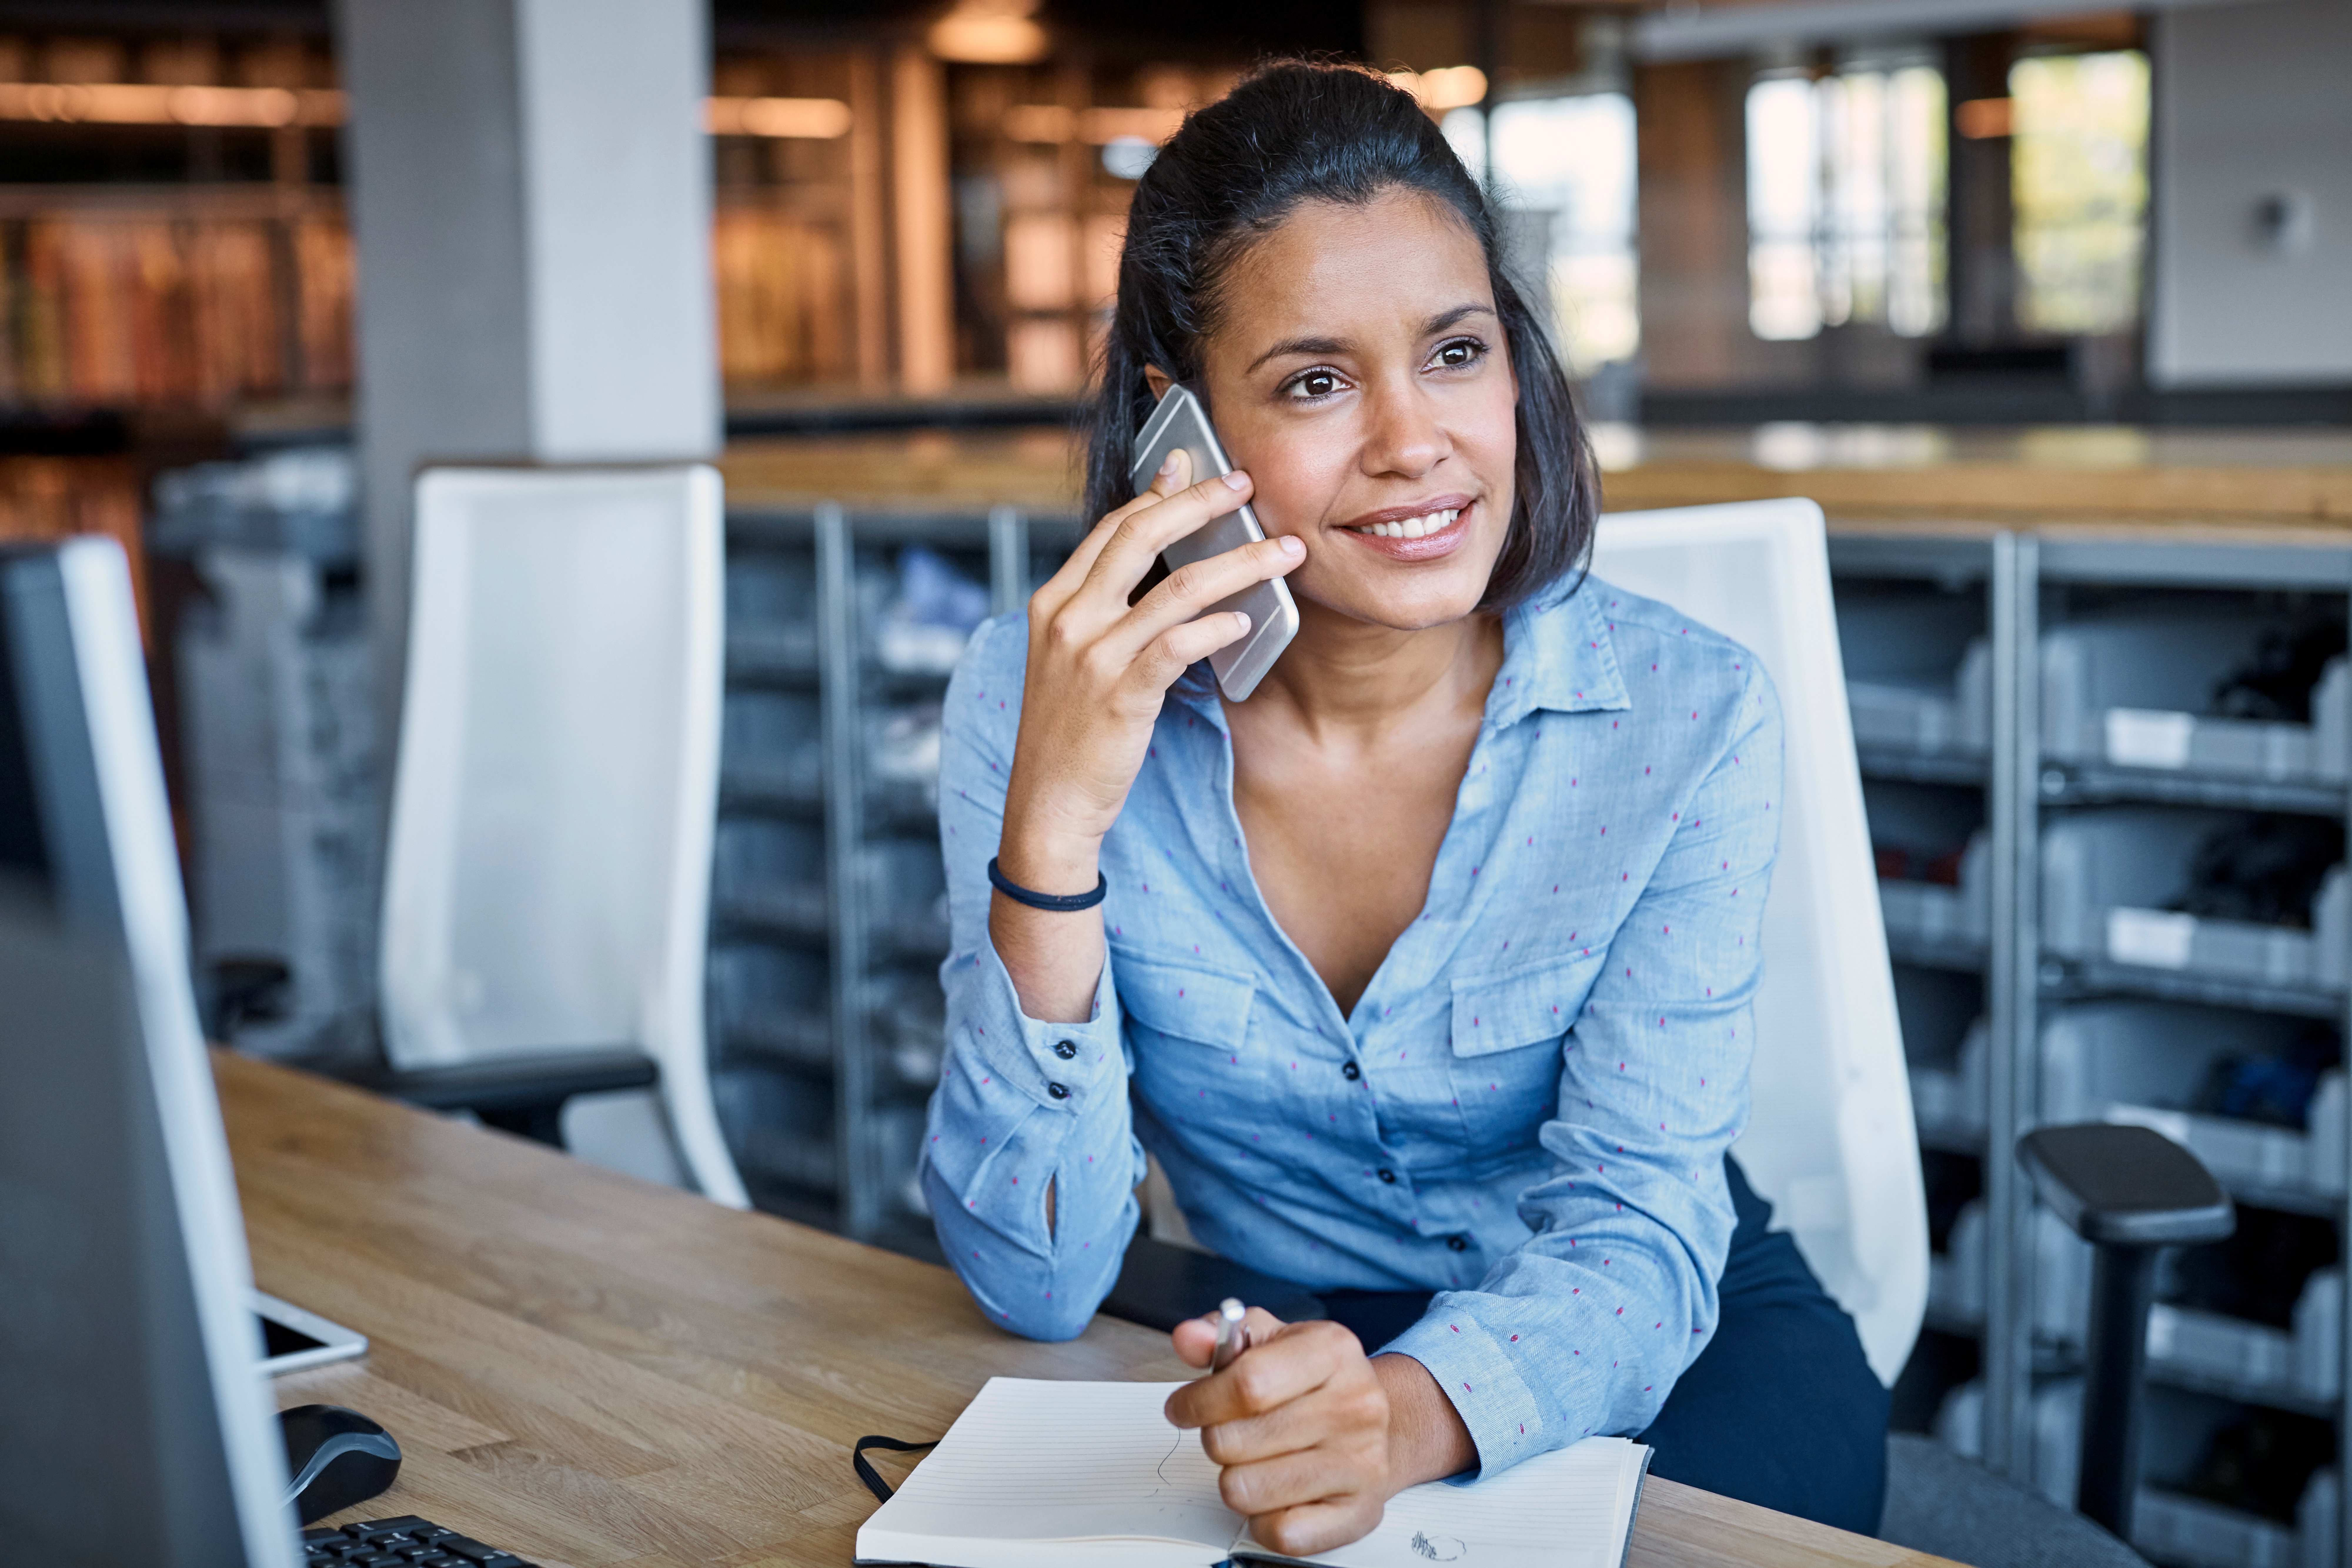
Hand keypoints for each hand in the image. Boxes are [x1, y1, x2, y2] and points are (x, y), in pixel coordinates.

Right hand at [990, 451, 1304, 1023]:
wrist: (1047, 806)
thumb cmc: (1070, 736)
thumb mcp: (1073, 662)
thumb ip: (1106, 613)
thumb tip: (1160, 576)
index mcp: (1053, 603)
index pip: (1111, 529)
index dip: (1156, 493)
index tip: (1192, 465)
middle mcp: (1067, 618)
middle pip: (1140, 536)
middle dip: (1199, 503)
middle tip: (1246, 483)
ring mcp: (1091, 655)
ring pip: (1175, 586)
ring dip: (1238, 564)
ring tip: (1284, 553)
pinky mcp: (1120, 694)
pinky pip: (1178, 643)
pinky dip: (1217, 625)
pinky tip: (1247, 619)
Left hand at [1164, 1308, 1391, 1555]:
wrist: (1377, 1427)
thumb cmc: (1314, 1384)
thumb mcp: (1270, 1341)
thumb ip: (1220, 1336)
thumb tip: (1188, 1337)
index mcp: (1333, 1350)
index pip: (1247, 1383)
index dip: (1199, 1400)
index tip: (1183, 1407)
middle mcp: (1355, 1406)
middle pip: (1235, 1440)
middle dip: (1216, 1439)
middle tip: (1233, 1432)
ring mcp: (1361, 1463)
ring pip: (1245, 1490)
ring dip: (1235, 1479)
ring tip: (1256, 1461)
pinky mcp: (1359, 1513)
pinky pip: (1279, 1532)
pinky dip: (1264, 1519)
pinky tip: (1276, 1493)